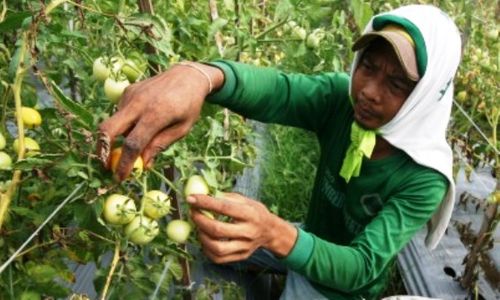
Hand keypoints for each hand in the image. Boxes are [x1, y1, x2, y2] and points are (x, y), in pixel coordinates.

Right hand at [97, 62, 223, 180]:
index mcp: (156, 114)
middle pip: (108, 129)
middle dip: (102, 150)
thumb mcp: (182, 129)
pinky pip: (121, 113)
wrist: (188, 75)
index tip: (120, 177)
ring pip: (115, 123)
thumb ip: (160, 145)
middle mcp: (139, 103)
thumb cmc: (189, 105)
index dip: (124, 164)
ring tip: (139, 138)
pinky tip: (142, 121)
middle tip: (106, 165)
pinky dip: (127, 124)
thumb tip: (144, 164)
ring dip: (121, 137)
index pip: (133, 144)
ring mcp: (130, 95)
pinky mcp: (128, 91)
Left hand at [187, 193, 296, 263]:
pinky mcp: (240, 257)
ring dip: (201, 236)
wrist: (270, 231)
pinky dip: (206, 249)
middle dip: (200, 220)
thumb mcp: (245, 200)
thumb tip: (202, 193)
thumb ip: (225, 198)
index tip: (191, 198)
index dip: (205, 202)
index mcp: (250, 213)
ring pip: (217, 247)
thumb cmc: (254, 212)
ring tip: (198, 227)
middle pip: (218, 230)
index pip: (224, 207)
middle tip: (193, 213)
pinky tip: (205, 239)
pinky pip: (218, 258)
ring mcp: (245, 247)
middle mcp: (248, 232)